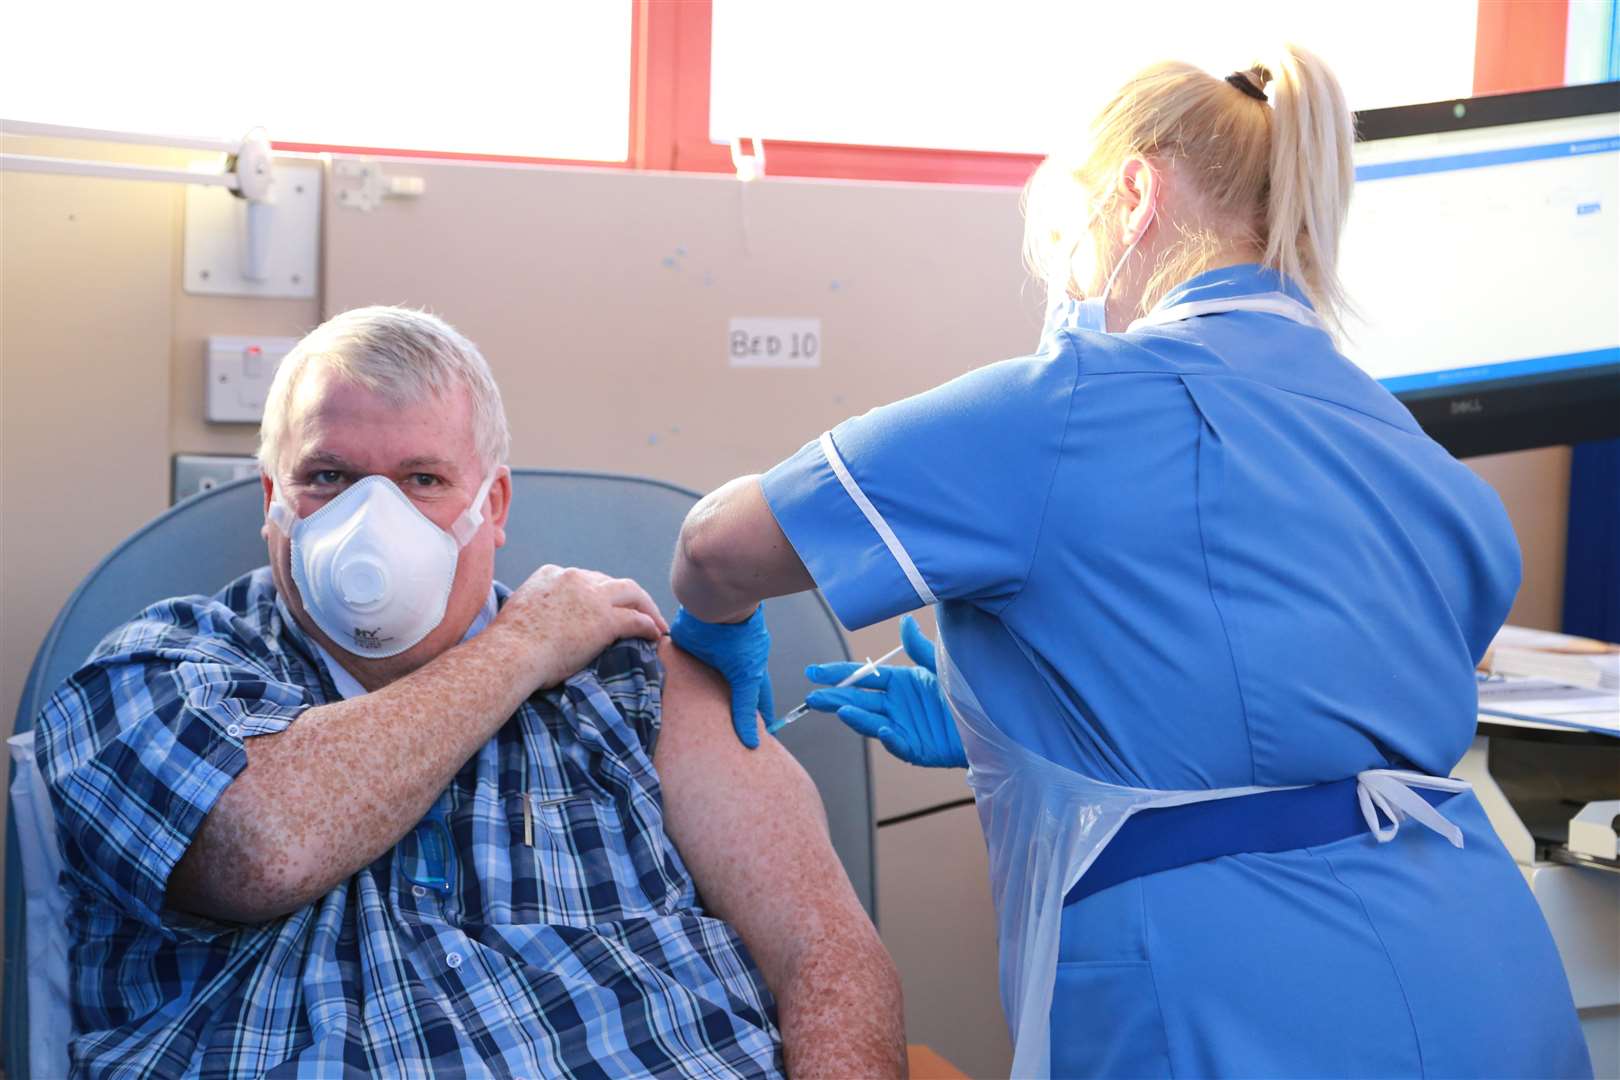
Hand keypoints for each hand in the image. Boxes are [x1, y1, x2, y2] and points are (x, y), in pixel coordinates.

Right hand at [495, 565, 667, 688]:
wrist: (510, 655)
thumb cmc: (507, 645)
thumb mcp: (518, 610)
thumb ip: (536, 605)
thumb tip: (540, 618)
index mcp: (551, 573)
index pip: (584, 578)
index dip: (598, 592)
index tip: (605, 606)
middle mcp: (574, 578)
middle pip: (611, 582)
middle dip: (627, 596)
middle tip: (640, 611)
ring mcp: (592, 597)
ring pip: (632, 593)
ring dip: (647, 606)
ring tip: (657, 622)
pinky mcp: (605, 619)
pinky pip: (637, 619)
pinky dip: (650, 625)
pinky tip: (656, 635)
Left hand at [670, 605, 774, 749]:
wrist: (715, 605)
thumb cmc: (740, 636)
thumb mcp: (746, 679)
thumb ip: (745, 710)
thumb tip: (751, 743)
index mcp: (747, 670)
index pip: (753, 700)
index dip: (754, 719)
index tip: (752, 740)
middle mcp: (727, 664)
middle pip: (723, 694)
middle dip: (718, 712)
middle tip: (712, 736)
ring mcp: (706, 657)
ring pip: (699, 683)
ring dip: (693, 697)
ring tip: (684, 722)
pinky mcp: (685, 648)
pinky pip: (676, 668)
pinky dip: (673, 679)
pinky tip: (664, 694)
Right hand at [804, 615, 965, 767]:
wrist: (994, 720)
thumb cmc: (968, 689)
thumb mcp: (942, 664)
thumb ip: (920, 647)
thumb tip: (905, 622)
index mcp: (900, 683)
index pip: (862, 677)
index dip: (838, 674)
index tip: (814, 672)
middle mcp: (897, 705)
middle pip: (859, 700)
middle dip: (835, 697)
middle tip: (813, 696)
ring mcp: (904, 727)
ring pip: (872, 721)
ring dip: (856, 717)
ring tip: (840, 709)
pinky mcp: (917, 749)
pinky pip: (900, 743)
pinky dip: (891, 737)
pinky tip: (884, 729)